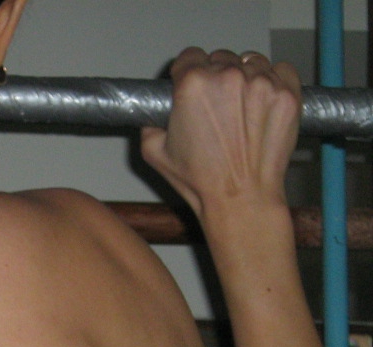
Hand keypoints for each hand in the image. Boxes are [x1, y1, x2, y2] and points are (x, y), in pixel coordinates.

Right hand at [141, 48, 300, 220]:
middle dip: (216, 76)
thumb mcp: (154, 153)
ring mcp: (262, 83)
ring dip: (244, 77)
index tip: (190, 84)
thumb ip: (150, 122)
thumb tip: (155, 115)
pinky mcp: (287, 93)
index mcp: (193, 85)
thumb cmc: (202, 180)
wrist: (241, 197)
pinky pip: (280, 70)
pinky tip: (261, 102)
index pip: (189, 56)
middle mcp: (229, 77)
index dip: (187, 71)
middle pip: (220, 57)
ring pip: (251, 61)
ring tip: (240, 106)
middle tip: (215, 104)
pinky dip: (272, 80)